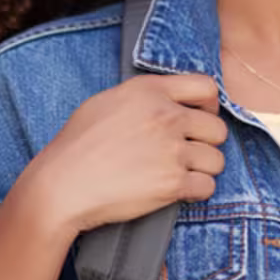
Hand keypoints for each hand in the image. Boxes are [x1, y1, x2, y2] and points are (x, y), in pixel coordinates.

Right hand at [19, 72, 228, 234]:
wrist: (62, 186)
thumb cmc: (77, 146)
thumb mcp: (106, 102)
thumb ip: (142, 97)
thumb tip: (168, 101)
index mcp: (149, 91)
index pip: (206, 87)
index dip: (209, 106)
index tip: (200, 119)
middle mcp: (165, 116)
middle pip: (217, 128)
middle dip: (207, 143)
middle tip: (188, 154)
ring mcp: (171, 150)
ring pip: (216, 160)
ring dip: (203, 170)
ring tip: (180, 174)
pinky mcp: (172, 183)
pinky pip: (207, 187)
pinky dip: (196, 192)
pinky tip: (178, 191)